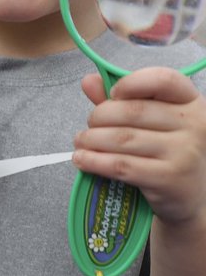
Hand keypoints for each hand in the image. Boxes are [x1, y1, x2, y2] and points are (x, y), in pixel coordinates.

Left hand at [73, 67, 205, 225]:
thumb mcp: (153, 122)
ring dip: (92, 139)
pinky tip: (82, 159)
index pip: (164, 79)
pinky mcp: (168, 178)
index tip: (113, 94)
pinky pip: (122, 165)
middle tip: (89, 126)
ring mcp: (184, 152)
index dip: (132, 82)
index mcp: (191, 101)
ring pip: (123, 139)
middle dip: (100, 116)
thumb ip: (122, 100)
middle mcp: (194, 124)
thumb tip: (88, 81)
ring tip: (80, 142)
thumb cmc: (166, 152)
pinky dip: (95, 161)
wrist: (188, 196)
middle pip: (134, 111)